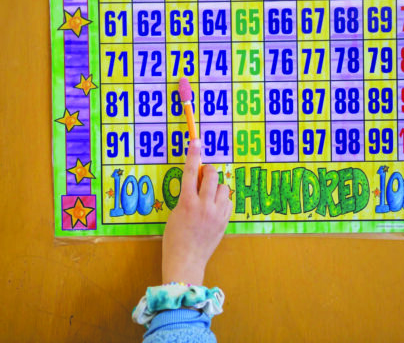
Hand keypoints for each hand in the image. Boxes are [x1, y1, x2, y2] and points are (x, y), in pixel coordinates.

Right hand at [162, 139, 231, 284]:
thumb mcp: (175, 213)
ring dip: (215, 187)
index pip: (190, 172)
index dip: (193, 154)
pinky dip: (222, 200)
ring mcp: (216, 214)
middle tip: (203, 173)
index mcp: (186, 203)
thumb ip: (186, 196)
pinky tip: (214, 207)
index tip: (196, 141)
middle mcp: (203, 206)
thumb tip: (195, 182)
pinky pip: (228, 202)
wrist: (186, 261)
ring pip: (223, 187)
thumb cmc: (175, 238)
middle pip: (211, 175)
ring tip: (208, 196)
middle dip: (207, 170)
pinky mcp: (225, 221)